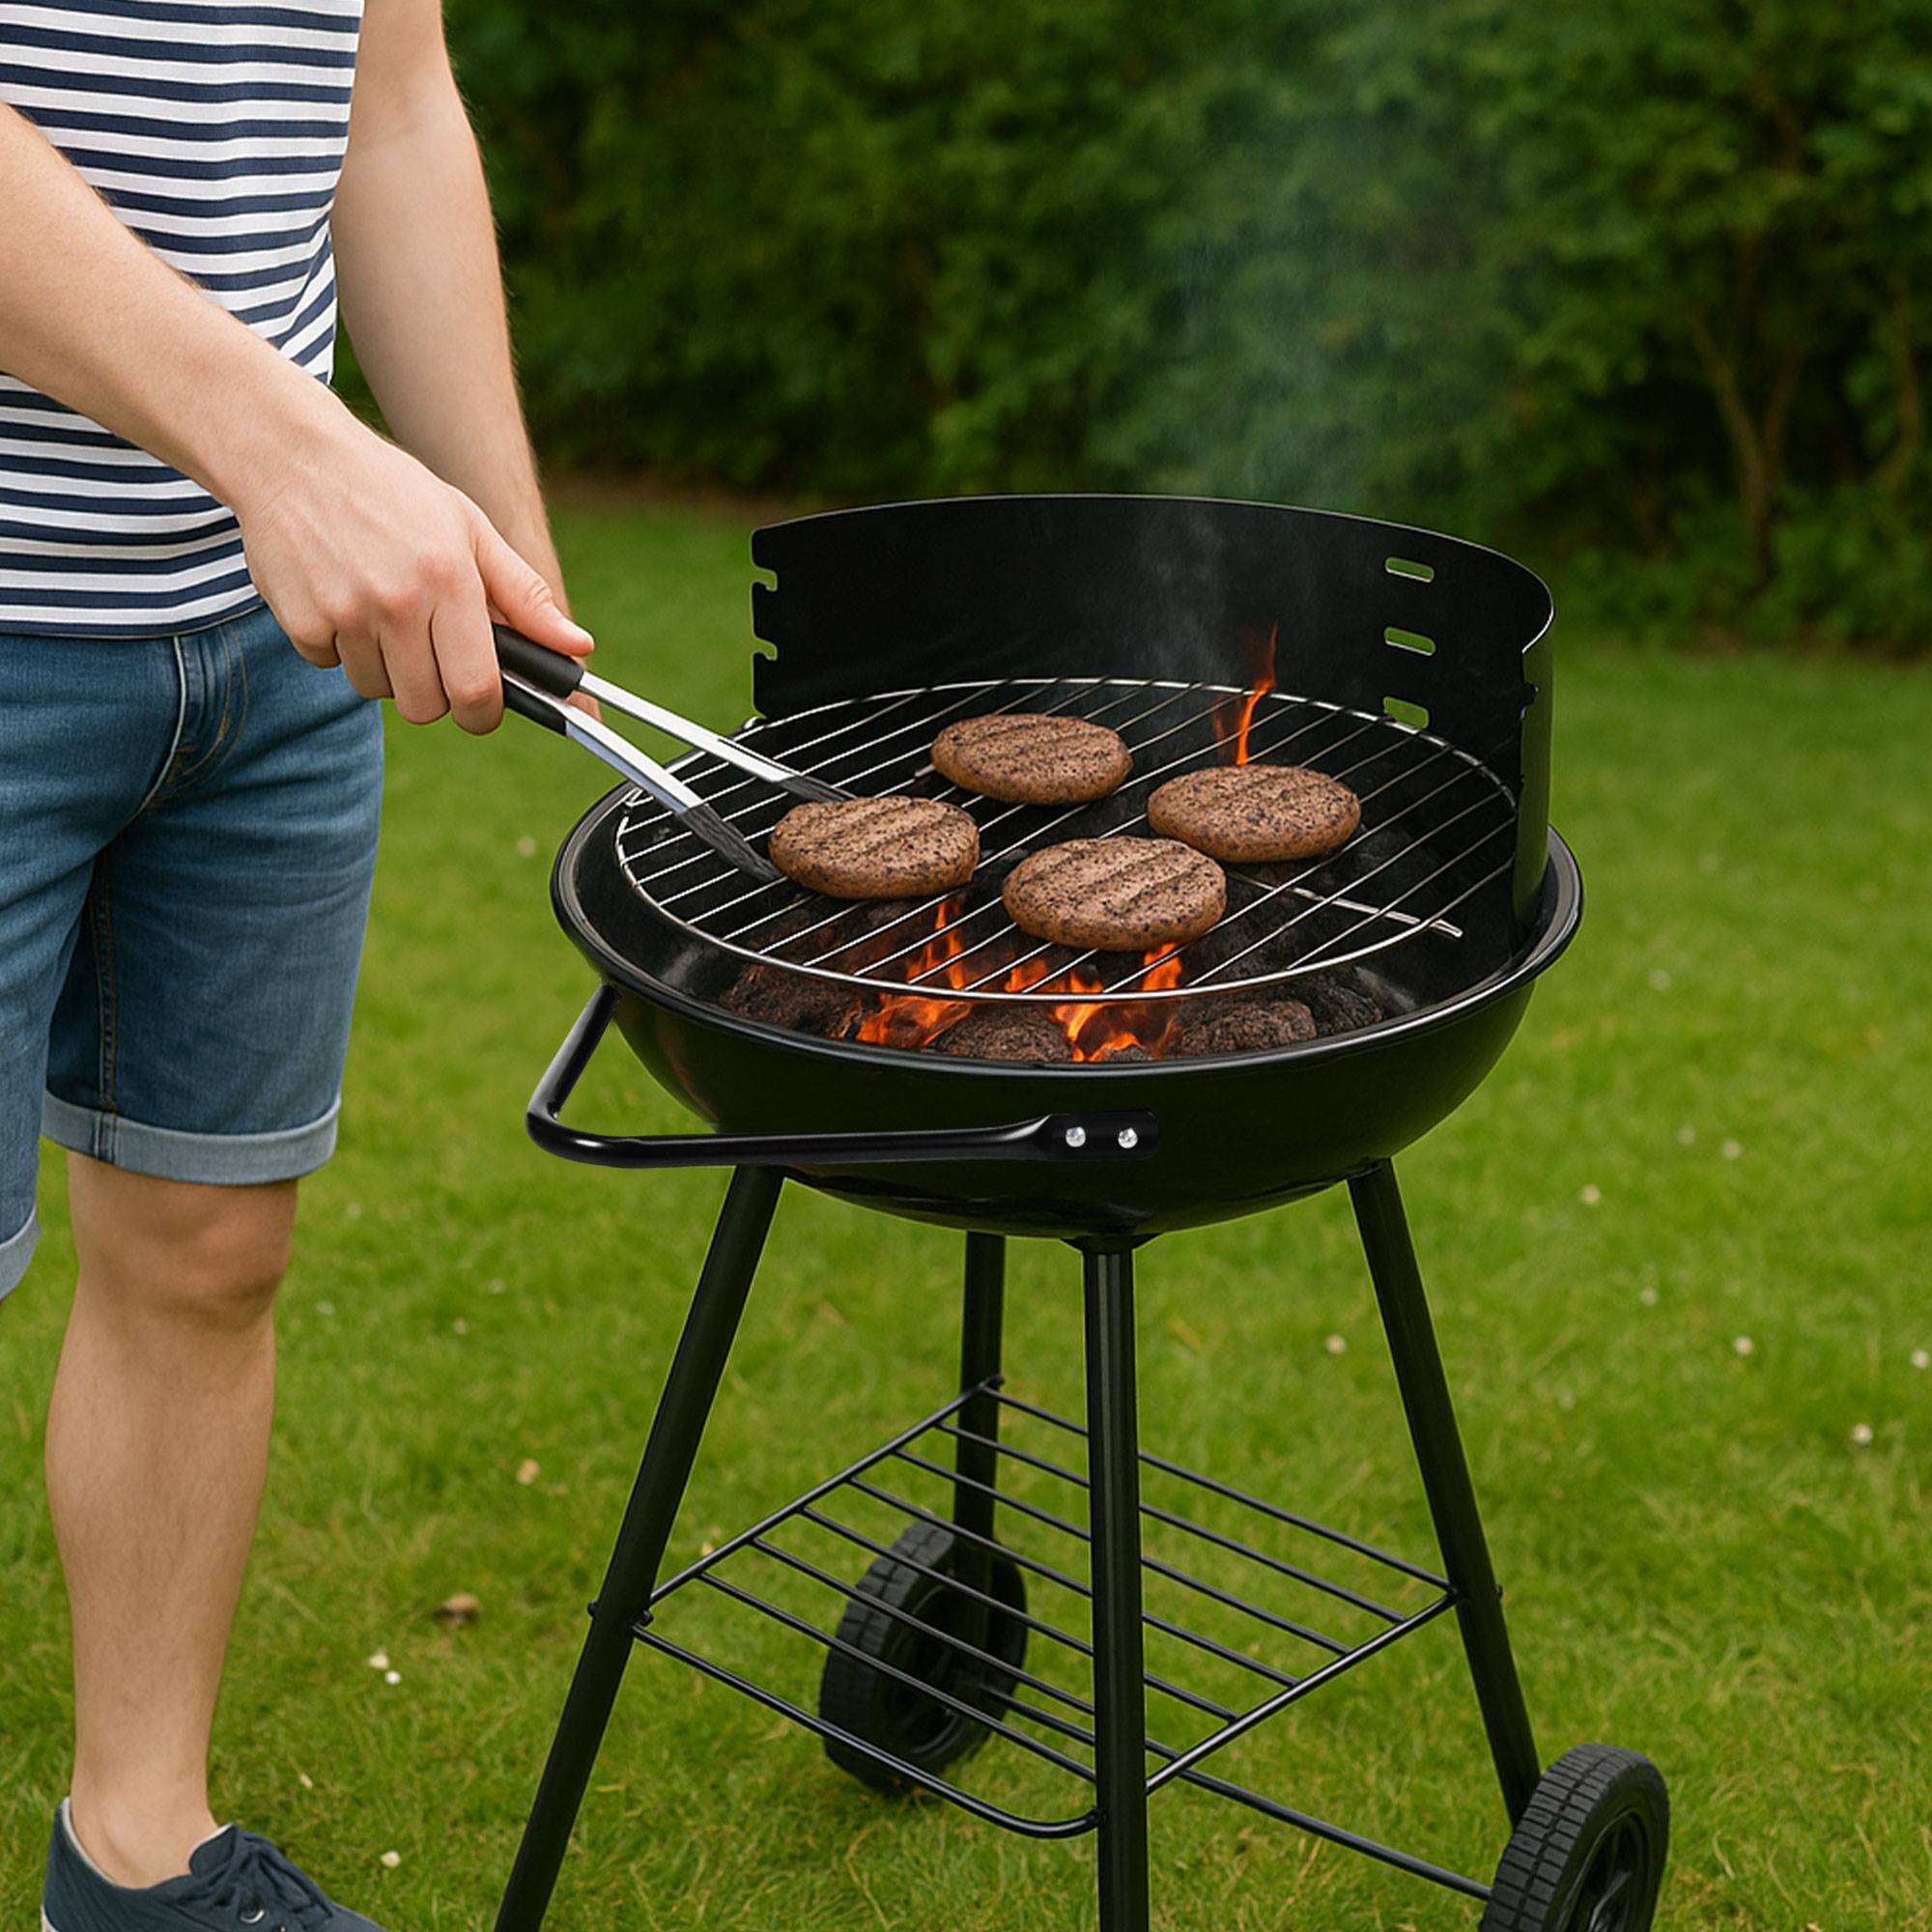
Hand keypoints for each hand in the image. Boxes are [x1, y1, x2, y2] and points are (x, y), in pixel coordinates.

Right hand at [233, 416, 589, 731]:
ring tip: (382, 611)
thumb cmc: (392, 491)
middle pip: (426, 705)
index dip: (485, 712)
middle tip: (429, 650)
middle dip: (435, 692)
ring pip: (377, 689)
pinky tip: (341, 596)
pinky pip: (331, 666)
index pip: (477, 688)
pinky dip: (340, 646)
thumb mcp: (470, 529)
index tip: (483, 706)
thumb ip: (524, 596)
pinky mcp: (301, 620)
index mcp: (450, 580)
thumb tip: (578, 646)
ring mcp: (344, 612)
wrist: (291, 452)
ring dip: (385, 667)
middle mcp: (397, 601)